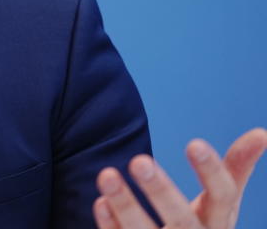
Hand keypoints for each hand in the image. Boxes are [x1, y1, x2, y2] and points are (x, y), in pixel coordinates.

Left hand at [93, 127, 266, 228]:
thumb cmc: (205, 227)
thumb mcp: (222, 204)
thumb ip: (236, 169)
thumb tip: (261, 133)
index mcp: (218, 222)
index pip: (222, 197)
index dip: (211, 172)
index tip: (195, 143)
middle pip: (180, 219)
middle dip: (161, 191)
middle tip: (139, 160)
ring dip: (126, 205)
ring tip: (107, 174)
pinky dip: (111, 225)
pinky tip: (101, 202)